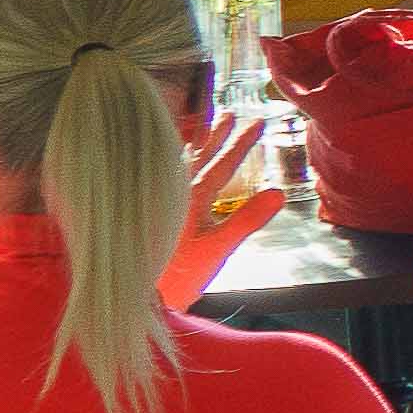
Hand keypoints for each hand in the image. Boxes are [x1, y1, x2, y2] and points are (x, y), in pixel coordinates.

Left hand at [156, 106, 288, 311]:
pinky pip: (162, 177)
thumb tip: (278, 192)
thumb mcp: (219, 249)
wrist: (135, 298)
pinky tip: (173, 169)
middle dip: (216, 136)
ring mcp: (156, 201)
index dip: (241, 143)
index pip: (222, 163)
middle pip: (198, 157)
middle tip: (229, 114)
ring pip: (178, 165)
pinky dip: (174, 165)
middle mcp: (172, 193)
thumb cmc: (178, 275)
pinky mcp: (146, 214)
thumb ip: (247, 220)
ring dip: (195, 147)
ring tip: (201, 132)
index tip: (256, 122)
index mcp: (191, 197)